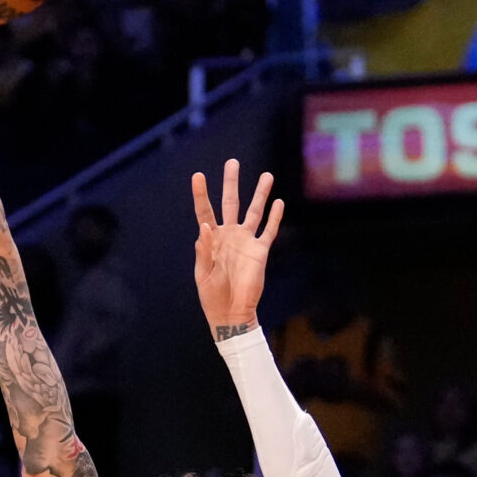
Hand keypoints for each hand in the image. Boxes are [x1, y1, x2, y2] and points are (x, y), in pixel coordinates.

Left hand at [191, 159, 282, 333]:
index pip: (205, 211)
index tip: (198, 176)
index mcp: (211, 240)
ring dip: (260, 194)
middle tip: (232, 162)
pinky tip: (279, 202)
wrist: (231, 313)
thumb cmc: (212, 296)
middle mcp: (229, 235)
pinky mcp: (260, 251)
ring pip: (254, 211)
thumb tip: (205, 227)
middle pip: (230, 203)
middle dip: (231, 183)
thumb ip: (204, 251)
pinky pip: (269, 230)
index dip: (201, 194)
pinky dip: (274, 217)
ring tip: (267, 175)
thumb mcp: (203, 274)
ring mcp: (246, 242)